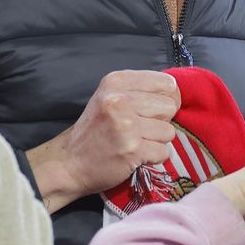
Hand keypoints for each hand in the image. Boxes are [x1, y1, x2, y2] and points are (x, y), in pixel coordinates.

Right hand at [26, 70, 182, 212]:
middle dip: (161, 121)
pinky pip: (164, 152)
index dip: (168, 99)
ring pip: (169, 131)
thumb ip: (138, 90)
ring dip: (156, 141)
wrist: (69, 162)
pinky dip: (153, 158)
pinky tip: (135, 156)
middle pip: (170, 107)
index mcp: (116, 81)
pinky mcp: (132, 149)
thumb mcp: (109, 97)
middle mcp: (120, 100)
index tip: (156, 111)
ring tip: (136, 143)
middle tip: (142, 130)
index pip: (167, 83)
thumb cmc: (94, 131)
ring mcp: (126, 125)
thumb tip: (176, 93)